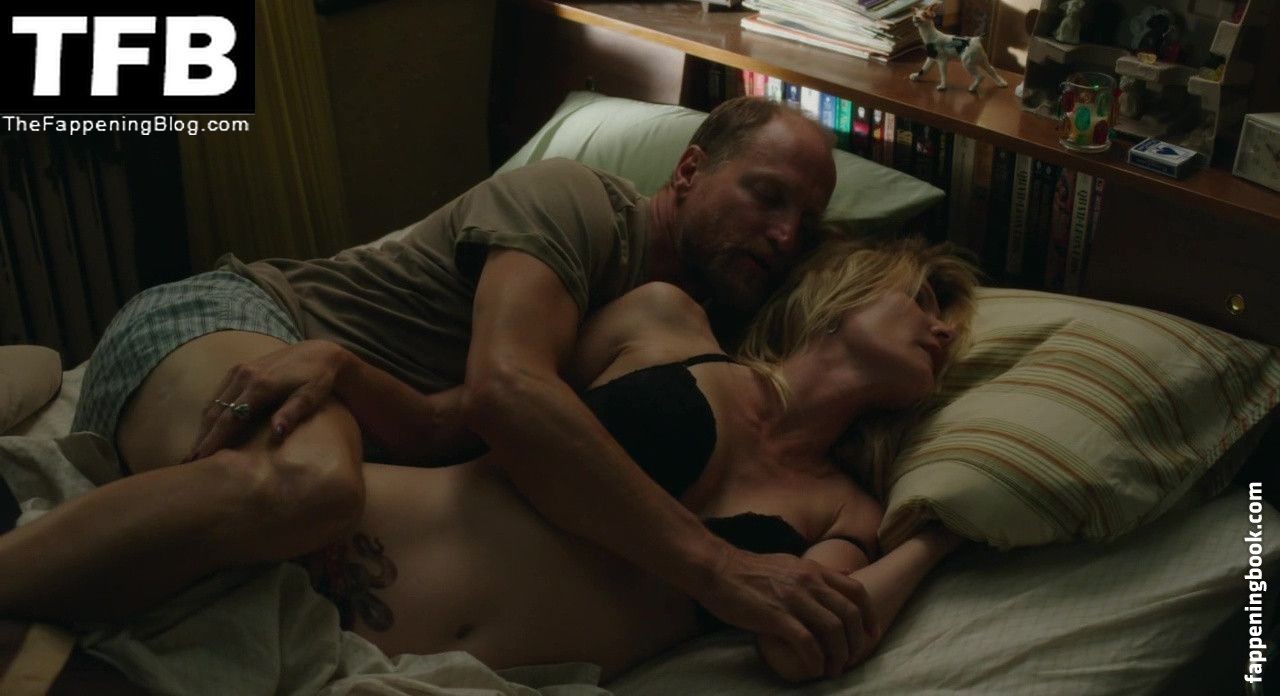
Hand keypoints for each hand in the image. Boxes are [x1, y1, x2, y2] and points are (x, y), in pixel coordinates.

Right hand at [185, 340, 351, 460]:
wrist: (319, 353)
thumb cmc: (318, 379)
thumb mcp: (311, 397)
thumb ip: (292, 413)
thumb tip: (277, 432)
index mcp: (260, 385)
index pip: (230, 419)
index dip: (213, 440)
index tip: (200, 460)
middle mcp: (244, 376)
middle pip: (215, 413)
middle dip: (202, 438)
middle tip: (188, 462)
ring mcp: (240, 371)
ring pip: (213, 403)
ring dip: (203, 428)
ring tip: (194, 451)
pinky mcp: (240, 369)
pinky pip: (219, 395)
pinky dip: (210, 414)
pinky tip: (207, 430)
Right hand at [697, 548, 877, 681]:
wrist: (716, 569)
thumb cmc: (750, 570)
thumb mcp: (790, 563)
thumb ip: (818, 572)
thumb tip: (845, 574)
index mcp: (814, 570)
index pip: (857, 592)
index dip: (869, 617)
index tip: (869, 635)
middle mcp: (809, 582)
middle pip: (850, 615)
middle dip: (857, 642)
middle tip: (852, 659)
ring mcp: (793, 599)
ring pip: (833, 630)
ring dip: (839, 655)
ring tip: (833, 670)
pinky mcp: (776, 616)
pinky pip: (807, 643)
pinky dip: (816, 660)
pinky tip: (815, 669)